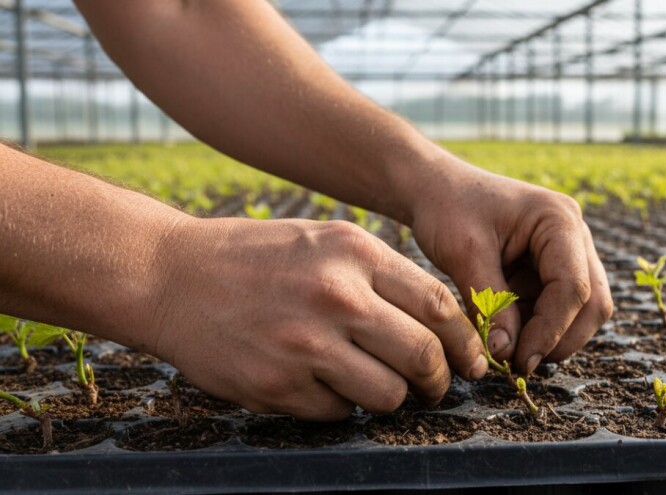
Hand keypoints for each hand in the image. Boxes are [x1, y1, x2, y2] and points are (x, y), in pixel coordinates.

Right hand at [145, 217, 487, 420]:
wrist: (170, 276)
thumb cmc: (255, 258)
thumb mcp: (324, 243)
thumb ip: (379, 277)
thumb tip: (438, 324)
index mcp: (354, 253)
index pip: (438, 305)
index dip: (464, 340)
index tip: (470, 359)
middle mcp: (337, 297)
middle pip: (423, 355)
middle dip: (438, 379)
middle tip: (433, 385)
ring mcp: (306, 344)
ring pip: (387, 394)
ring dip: (390, 396)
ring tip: (375, 385)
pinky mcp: (278, 385)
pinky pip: (339, 411)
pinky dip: (340, 404)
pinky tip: (321, 384)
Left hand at [410, 162, 613, 374]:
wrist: (436, 189)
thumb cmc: (448, 209)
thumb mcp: (463, 253)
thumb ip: (490, 302)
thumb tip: (507, 354)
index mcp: (559, 220)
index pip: (574, 288)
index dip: (551, 331)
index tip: (520, 361)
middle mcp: (574, 236)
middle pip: (592, 304)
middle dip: (559, 339)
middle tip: (518, 364)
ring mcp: (569, 253)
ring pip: (581, 312)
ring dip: (547, 335)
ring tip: (504, 342)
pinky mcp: (553, 270)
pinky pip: (558, 309)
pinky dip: (535, 327)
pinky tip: (503, 328)